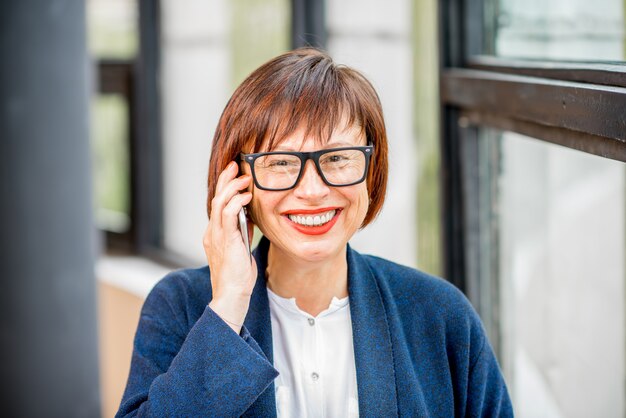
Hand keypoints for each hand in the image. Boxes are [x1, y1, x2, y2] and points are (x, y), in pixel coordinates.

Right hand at [204, 161, 257, 331]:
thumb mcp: (241, 249)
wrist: (232, 295)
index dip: (225, 187)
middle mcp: (212, 232)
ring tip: (244, 178)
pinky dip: (236, 202)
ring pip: (220, 202)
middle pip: (216, 198)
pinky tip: (246, 197)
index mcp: (215, 234)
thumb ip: (242, 232)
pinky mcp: (225, 241)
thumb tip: (249, 216)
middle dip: (226, 180)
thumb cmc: (238, 277)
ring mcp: (216, 236)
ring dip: (233, 187)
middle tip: (236, 165)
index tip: (235, 174)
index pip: (218, 204)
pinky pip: (227, 215)